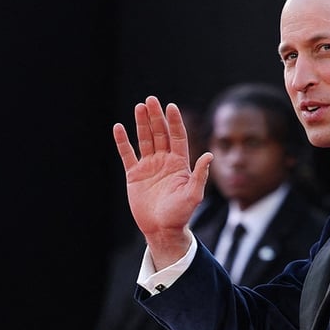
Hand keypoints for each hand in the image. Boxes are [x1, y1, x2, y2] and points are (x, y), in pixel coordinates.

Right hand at [113, 96, 212, 267]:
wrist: (162, 229)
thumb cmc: (180, 214)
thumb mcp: (193, 195)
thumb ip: (200, 174)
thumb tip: (210, 155)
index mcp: (179, 163)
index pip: (177, 137)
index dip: (174, 122)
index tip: (171, 106)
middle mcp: (164, 161)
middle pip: (160, 133)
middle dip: (155, 116)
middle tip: (151, 100)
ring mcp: (149, 166)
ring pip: (144, 140)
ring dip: (141, 123)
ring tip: (139, 107)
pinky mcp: (134, 174)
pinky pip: (127, 154)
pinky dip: (123, 142)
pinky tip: (119, 128)